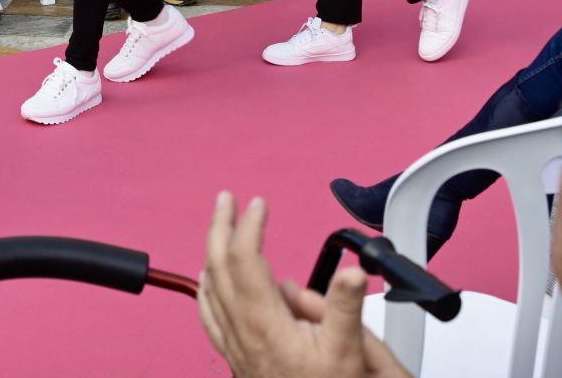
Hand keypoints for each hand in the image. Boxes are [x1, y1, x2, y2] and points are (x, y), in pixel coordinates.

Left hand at [198, 193, 409, 377]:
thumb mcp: (354, 354)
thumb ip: (343, 307)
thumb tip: (350, 271)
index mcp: (267, 325)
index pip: (246, 260)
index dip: (248, 226)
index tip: (258, 205)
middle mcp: (244, 334)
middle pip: (218, 268)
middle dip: (220, 227)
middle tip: (227, 200)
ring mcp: (237, 348)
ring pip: (209, 290)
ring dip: (212, 252)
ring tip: (220, 227)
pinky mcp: (238, 360)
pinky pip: (210, 316)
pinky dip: (207, 289)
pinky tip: (209, 281)